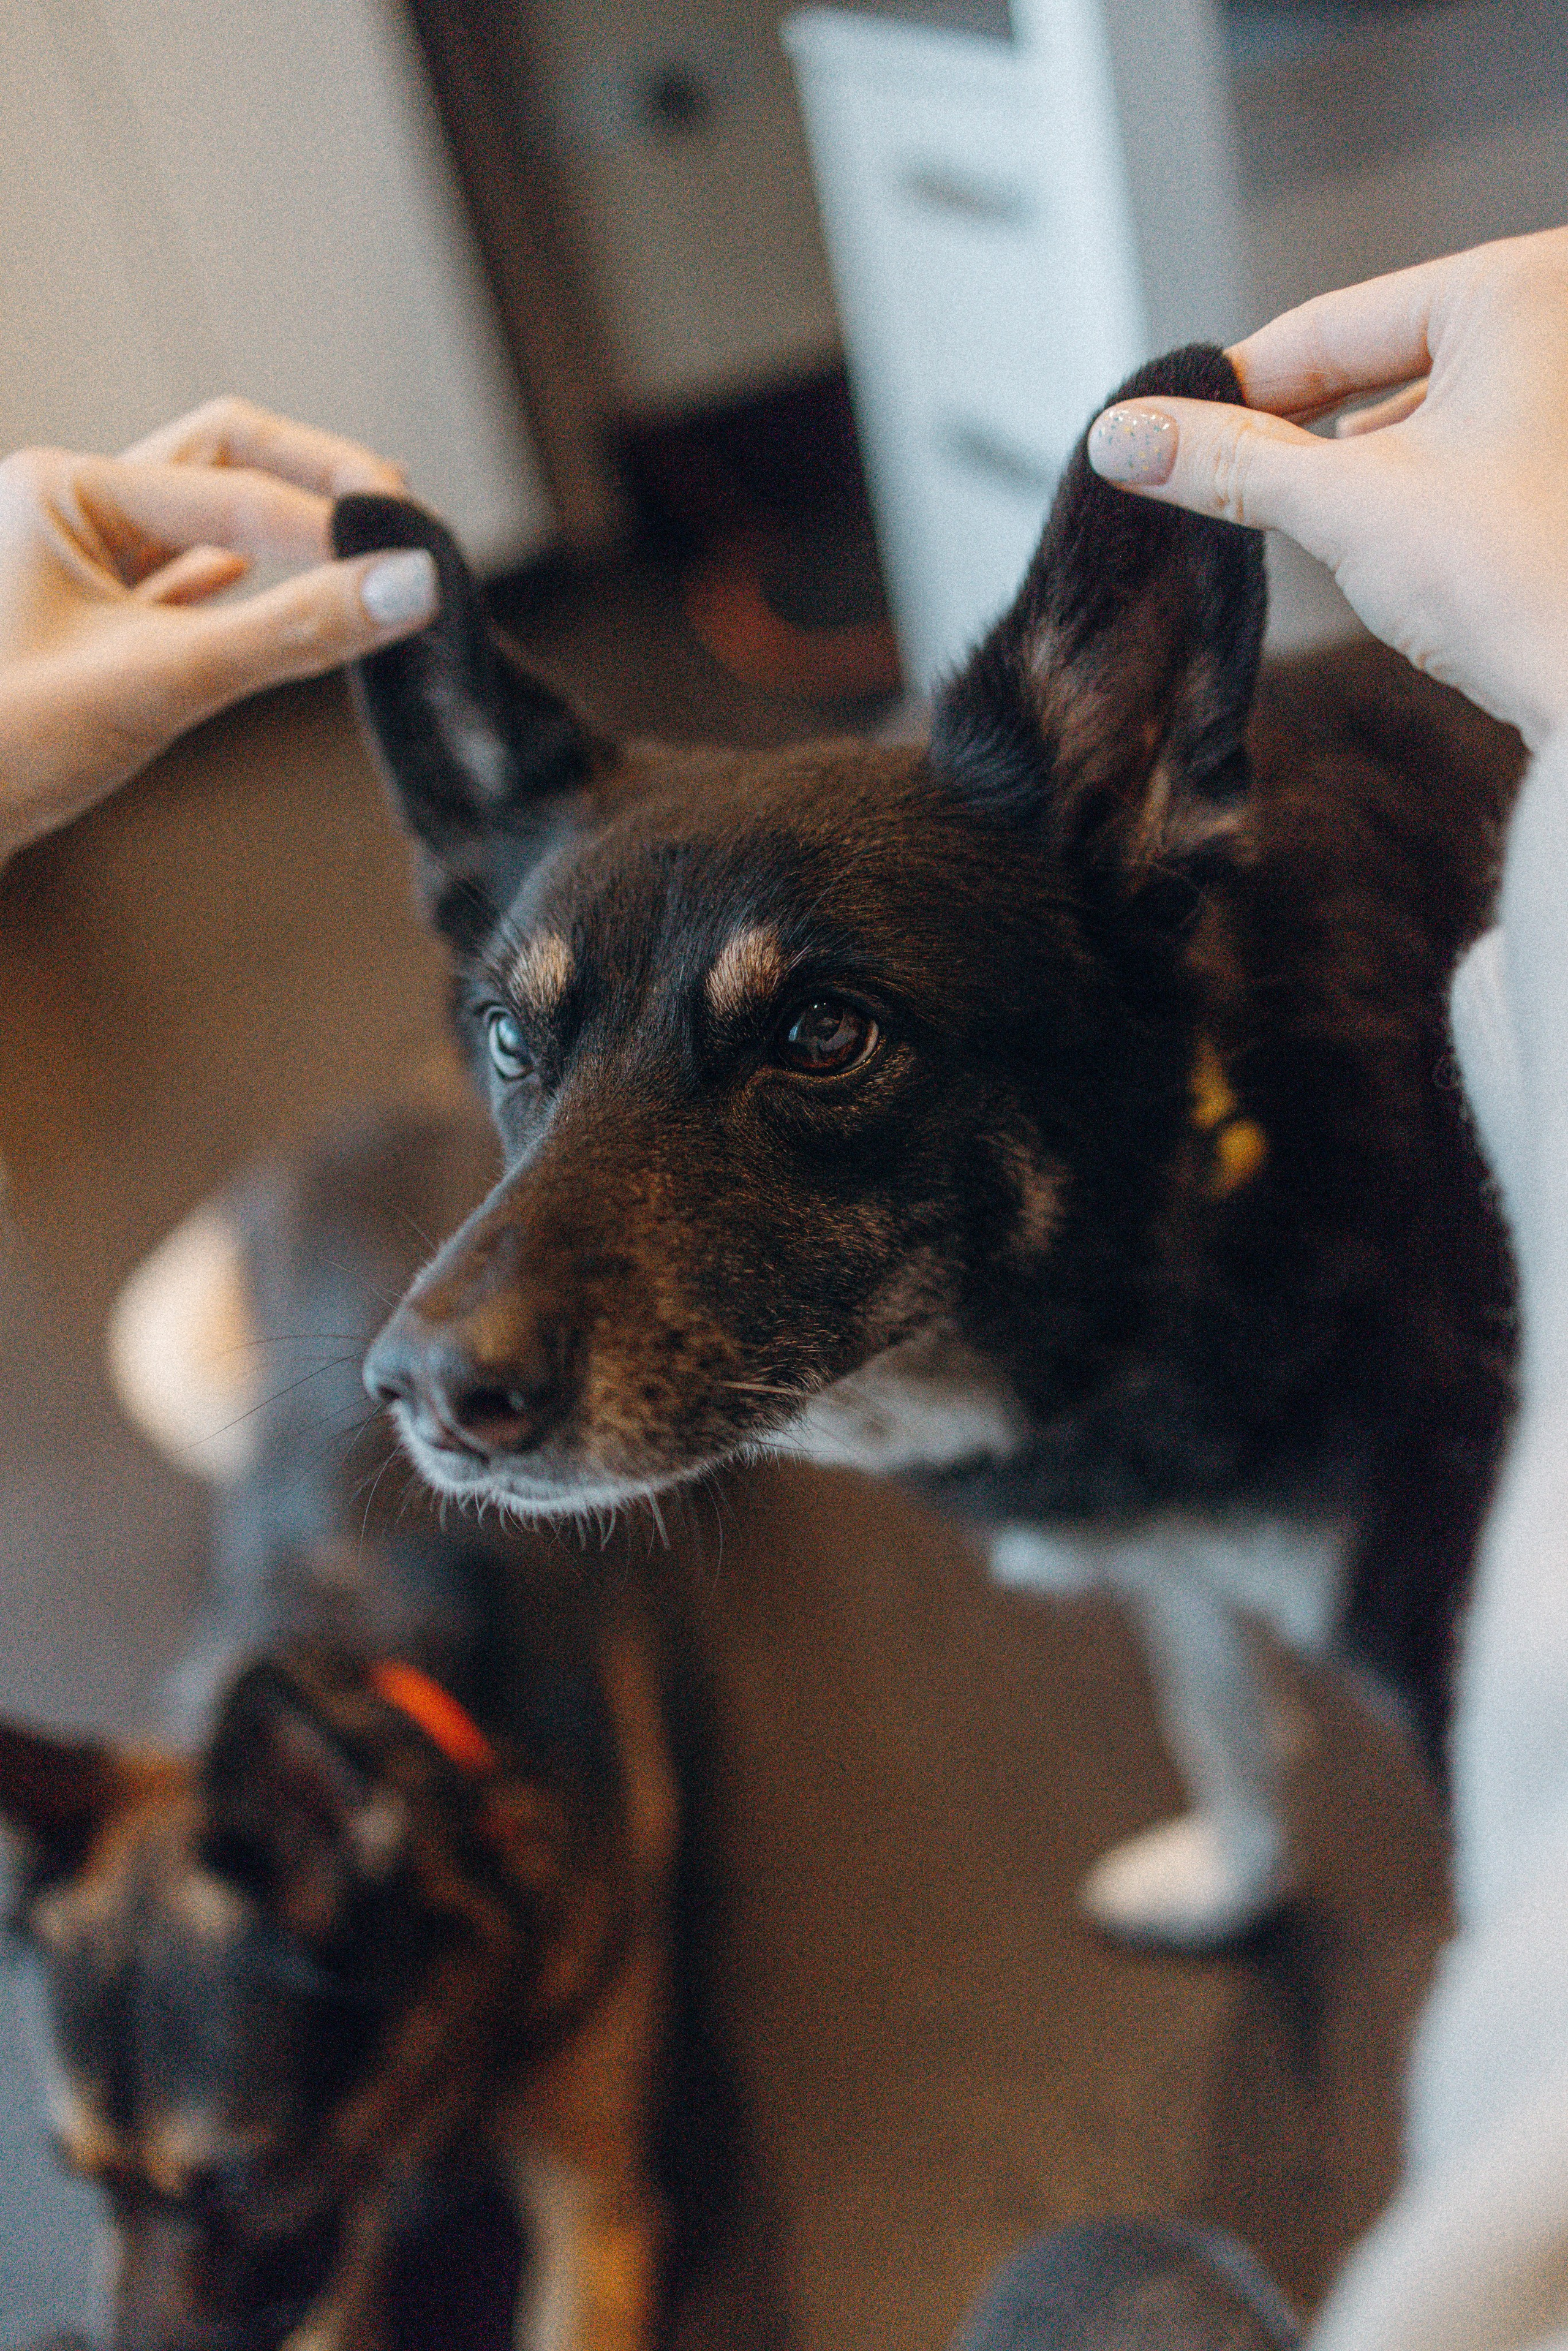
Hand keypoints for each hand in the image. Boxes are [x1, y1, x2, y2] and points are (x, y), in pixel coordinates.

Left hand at [0, 397, 441, 859]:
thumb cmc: (11, 745)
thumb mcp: (163, 680)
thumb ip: (293, 632)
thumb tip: (412, 586)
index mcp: (61, 488)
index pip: (232, 485)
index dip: (331, 522)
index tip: (416, 559)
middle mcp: (68, 507)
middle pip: (225, 458)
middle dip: (316, 484)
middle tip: (404, 519)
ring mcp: (81, 564)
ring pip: (213, 517)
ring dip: (290, 530)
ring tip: (372, 551)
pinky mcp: (97, 624)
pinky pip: (191, 582)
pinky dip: (252, 586)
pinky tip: (294, 599)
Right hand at [1086, 227, 1567, 750]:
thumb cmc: (1518, 580)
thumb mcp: (1347, 505)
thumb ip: (1229, 461)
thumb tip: (1123, 438)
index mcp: (1527, 283)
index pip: (1338, 322)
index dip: (1238, 384)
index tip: (1165, 428)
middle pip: (1385, 358)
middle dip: (1304, 426)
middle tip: (1219, 476)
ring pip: (1431, 404)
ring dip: (1362, 460)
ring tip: (1313, 515)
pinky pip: (1481, 441)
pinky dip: (1423, 481)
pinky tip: (1395, 534)